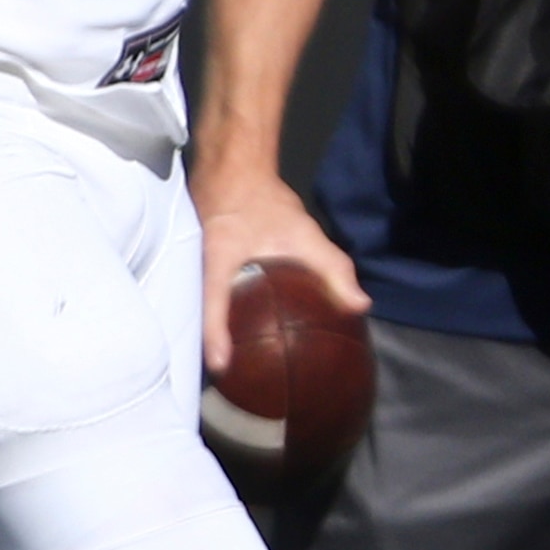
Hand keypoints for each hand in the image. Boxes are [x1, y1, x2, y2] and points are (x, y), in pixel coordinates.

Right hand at [193, 166, 364, 373]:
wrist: (232, 169)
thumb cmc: (264, 201)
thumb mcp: (303, 233)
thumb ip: (332, 268)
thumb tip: (359, 305)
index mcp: (217, 258)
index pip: (212, 302)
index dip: (215, 336)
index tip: (221, 366)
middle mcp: (195, 267)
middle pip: (197, 313)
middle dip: (209, 347)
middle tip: (227, 380)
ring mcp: (190, 268)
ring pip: (197, 308)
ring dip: (211, 334)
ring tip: (229, 368)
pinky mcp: (192, 268)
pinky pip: (202, 298)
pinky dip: (215, 318)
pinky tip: (234, 334)